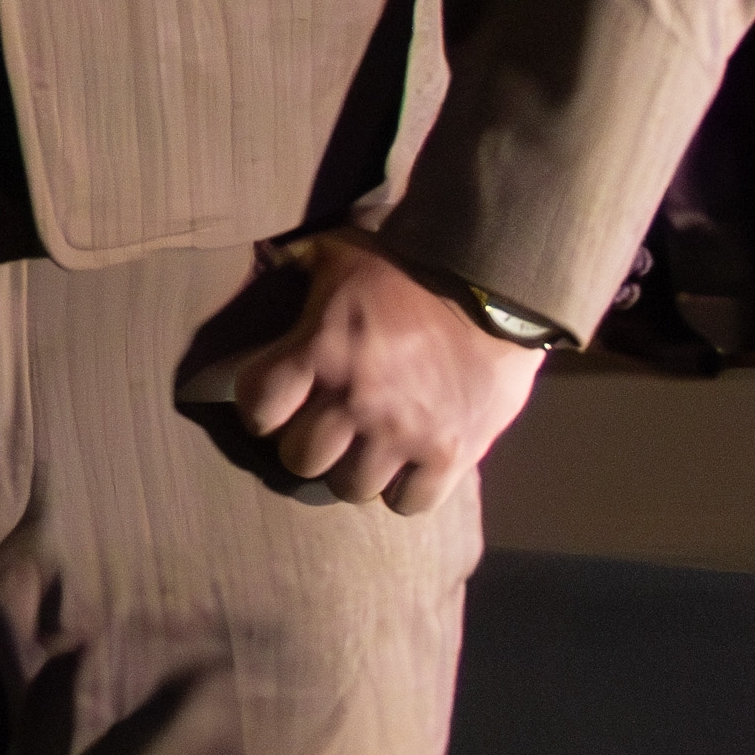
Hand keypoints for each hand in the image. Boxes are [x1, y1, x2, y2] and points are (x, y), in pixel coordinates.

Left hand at [223, 235, 544, 514]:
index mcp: (319, 352)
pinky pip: (409, 503)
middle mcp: (355, 401)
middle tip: (322, 430)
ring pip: (351, 488)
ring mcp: (403, 434)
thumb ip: (297, 262)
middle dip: (305, 446)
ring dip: (353, 471)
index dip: (260, 408)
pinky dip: (404, 491)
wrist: (497, 288)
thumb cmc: (410, 265)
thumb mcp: (339, 251)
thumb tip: (266, 256)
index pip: (257, 407)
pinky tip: (406, 466)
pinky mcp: (451, 456)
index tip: (274, 404)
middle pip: (301, 460)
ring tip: (364, 450)